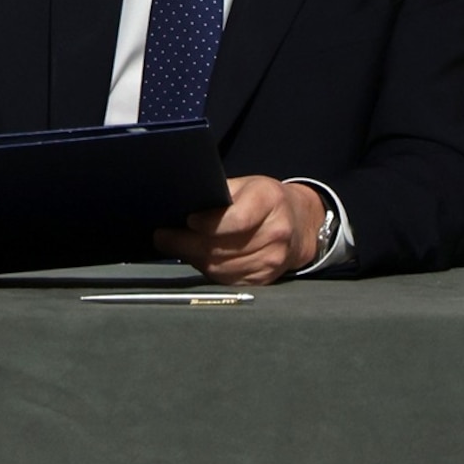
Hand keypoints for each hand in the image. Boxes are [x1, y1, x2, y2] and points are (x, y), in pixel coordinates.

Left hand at [152, 176, 321, 285]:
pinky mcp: (267, 277)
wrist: (300, 223)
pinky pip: (229, 280)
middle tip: (163, 238)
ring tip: (175, 247)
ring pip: (222, 267)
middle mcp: (276, 232)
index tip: (187, 221)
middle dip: (186, 243)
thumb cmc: (265, 200)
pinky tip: (197, 259)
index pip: (237, 219)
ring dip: (193, 259)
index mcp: (269, 200)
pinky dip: (209, 271)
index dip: (209, 224)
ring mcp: (274, 258)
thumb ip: (220, 193)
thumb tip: (182, 202)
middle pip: (223, 246)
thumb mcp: (246, 184)